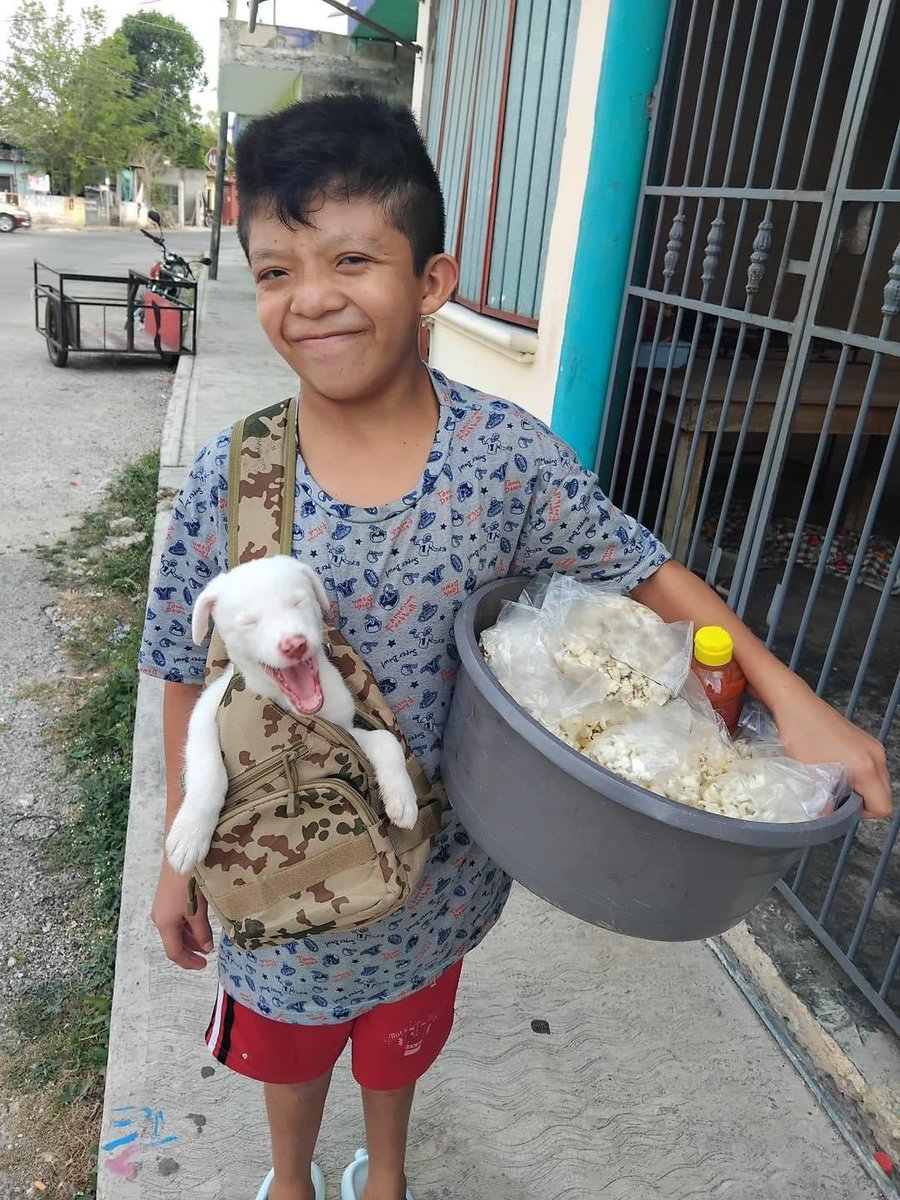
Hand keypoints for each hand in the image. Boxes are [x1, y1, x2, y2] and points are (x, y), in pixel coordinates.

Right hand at [151, 859, 213, 969]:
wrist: (180, 856)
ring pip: (176, 931)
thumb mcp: (198, 911)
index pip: (174, 952)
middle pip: (174, 942)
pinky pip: (177, 920)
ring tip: (207, 941)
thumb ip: (202, 932)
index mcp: (165, 924)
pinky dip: (188, 926)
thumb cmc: (189, 884)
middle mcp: (160, 918)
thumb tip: (206, 948)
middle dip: (191, 950)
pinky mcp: (167, 899)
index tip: (203, 966)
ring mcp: (162, 908)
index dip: (189, 962)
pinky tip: (200, 925)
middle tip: (207, 955)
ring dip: (190, 938)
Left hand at [774, 690, 891, 819]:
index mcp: (866, 767)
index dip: (863, 814)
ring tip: (834, 781)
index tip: (841, 807)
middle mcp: (876, 755)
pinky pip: (871, 766)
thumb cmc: (799, 736)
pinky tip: (836, 768)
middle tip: (835, 797)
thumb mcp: (808, 776)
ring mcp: (872, 745)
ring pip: (878, 781)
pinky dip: (859, 774)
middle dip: (863, 802)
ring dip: (860, 787)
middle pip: (884, 794)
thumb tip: (825, 820)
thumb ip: (822, 804)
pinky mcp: (865, 739)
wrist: (795, 703)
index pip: (883, 807)